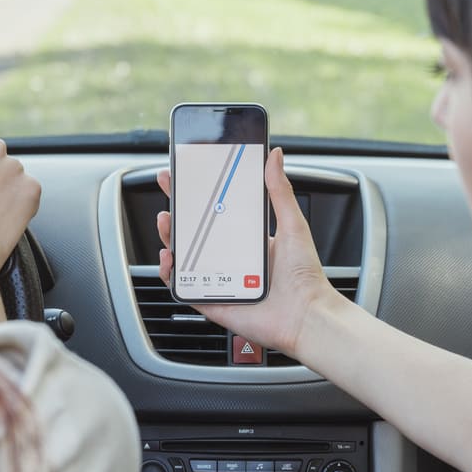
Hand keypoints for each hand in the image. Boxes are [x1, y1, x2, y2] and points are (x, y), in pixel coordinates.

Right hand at [157, 147, 339, 356]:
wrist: (305, 316)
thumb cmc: (305, 276)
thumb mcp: (293, 224)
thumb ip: (280, 191)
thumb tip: (275, 155)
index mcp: (248, 241)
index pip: (216, 213)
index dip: (198, 195)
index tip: (185, 176)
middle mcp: (231, 260)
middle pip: (195, 234)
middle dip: (178, 212)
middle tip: (169, 193)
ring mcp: (219, 280)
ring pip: (184, 257)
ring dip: (170, 238)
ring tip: (166, 221)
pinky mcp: (212, 301)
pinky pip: (183, 287)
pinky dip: (170, 274)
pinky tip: (169, 258)